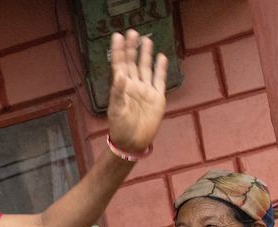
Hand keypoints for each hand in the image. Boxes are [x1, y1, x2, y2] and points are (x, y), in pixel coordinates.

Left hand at [106, 30, 167, 153]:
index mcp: (121, 88)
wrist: (133, 143)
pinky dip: (160, 68)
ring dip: (146, 54)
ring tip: (146, 39)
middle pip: (133, 62)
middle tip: (132, 32)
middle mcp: (133, 86)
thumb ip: (118, 92)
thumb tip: (120, 73)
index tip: (117, 36)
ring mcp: (145, 91)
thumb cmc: (120, 129)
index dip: (118, 51)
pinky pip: (159, 80)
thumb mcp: (116, 110)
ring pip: (146, 68)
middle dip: (132, 48)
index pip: (119, 65)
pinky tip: (161, 57)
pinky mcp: (157, 97)